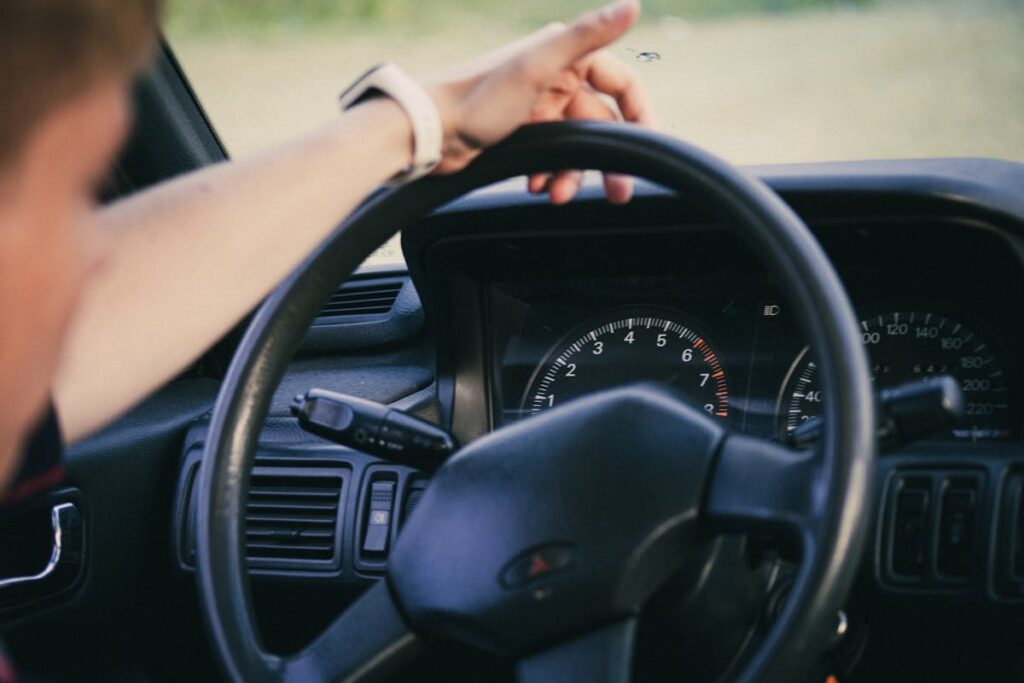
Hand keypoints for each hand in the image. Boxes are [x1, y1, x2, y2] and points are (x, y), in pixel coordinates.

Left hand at [427, 0, 652, 204]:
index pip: (622, 83)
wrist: (429, 131)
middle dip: (606, 159)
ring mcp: (539, 106)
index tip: (648, 145)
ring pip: (575, 145)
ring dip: (572, 173)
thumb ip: (586, 36)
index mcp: (564, 56)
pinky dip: (549, 174)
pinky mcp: (523, 131)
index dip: (640, 113)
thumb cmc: (476, 98)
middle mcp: (555, 77)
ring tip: (559, 194)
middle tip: (617, 191)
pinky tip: (537, 185)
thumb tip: (632, 4)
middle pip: (600, 123)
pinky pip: (551, 157)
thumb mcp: (537, 67)